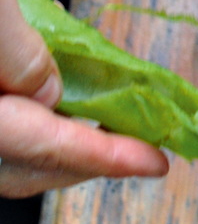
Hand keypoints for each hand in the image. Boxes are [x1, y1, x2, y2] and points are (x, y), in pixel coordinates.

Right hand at [0, 0, 167, 198]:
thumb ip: (22, 53)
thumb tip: (50, 95)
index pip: (46, 146)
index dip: (107, 158)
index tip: (156, 162)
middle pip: (23, 170)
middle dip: (85, 164)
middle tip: (139, 149)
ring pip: (3, 161)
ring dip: (55, 152)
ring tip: (103, 131)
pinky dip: (25, 134)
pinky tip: (46, 109)